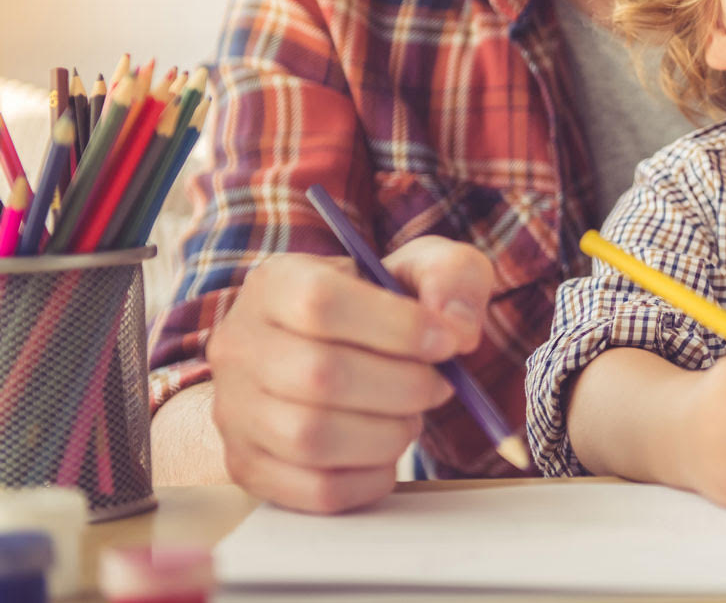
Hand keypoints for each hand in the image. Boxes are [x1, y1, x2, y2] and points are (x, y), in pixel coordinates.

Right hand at [206, 236, 495, 512]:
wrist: (341, 352)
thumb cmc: (385, 308)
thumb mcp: (423, 268)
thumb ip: (450, 278)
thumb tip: (457, 329)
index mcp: (275, 283)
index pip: (319, 302)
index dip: (397, 327)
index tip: (447, 342)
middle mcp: (239, 345)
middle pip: (318, 375)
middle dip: (403, 386)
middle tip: (440, 386)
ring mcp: (234, 412)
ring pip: (312, 438)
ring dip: (388, 434)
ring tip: (411, 416)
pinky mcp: (249, 467)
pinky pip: (314, 490)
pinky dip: (369, 479)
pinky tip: (389, 452)